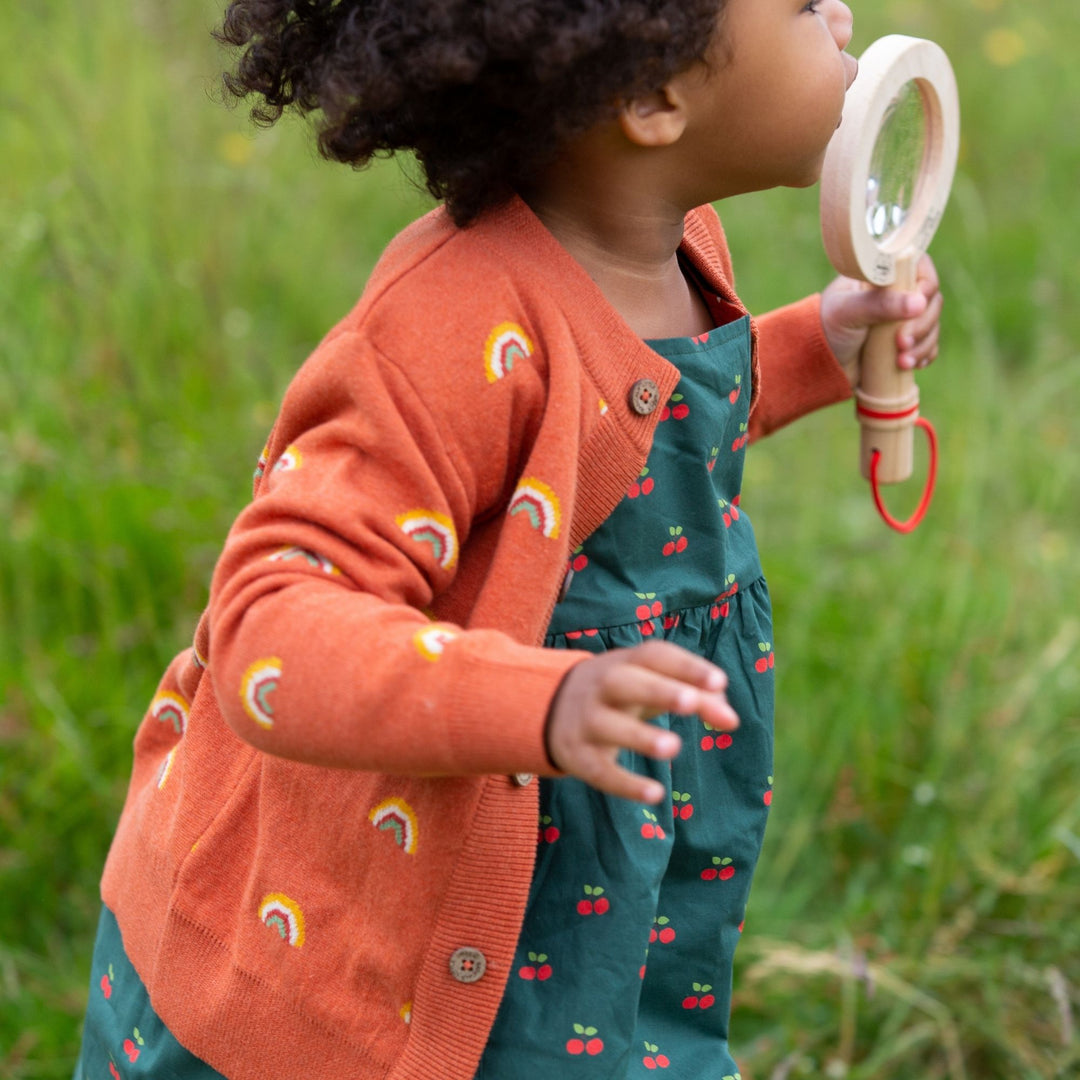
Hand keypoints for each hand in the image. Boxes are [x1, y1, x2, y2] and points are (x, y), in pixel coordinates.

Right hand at [544, 641, 737, 803]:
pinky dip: (625, 784)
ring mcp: (586, 721)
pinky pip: (600, 771)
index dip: (686, 667)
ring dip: (640, 736)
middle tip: (692, 703)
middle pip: (625, 683)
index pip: (654, 656)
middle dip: (659, 691)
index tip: (719, 682)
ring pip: (609, 726)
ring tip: (674, 747)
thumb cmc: (619, 693)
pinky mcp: (577, 757)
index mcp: (624, 662)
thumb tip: (730, 716)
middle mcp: (601, 687)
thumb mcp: (650, 684)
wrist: (547, 707)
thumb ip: (694, 694)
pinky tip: (655, 794)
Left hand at [820, 254, 942, 385]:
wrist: (814, 364)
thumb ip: (879, 304)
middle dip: (921, 324)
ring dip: (923, 344)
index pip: (919, 268)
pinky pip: (927, 345)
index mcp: (881, 277)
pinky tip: (913, 365)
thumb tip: (920, 302)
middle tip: (901, 344)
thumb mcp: (847, 313)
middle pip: (930, 300)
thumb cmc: (823, 329)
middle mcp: (895, 295)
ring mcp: (901, 320)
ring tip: (903, 362)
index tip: (918, 306)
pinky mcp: (903, 343)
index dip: (926, 286)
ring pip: (931, 325)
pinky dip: (925, 355)